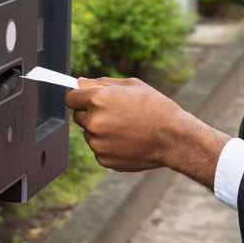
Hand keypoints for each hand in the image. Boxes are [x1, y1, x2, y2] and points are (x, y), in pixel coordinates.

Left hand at [65, 77, 229, 188]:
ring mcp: (97, 143)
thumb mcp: (131, 85)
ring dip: (100, 130)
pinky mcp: (104, 159)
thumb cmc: (156, 107)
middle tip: (116, 114)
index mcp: (97, 99)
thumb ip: (101, 83)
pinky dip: (109, 146)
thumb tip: (78, 83)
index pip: (70, 98)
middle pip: (78, 117)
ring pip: (89, 134)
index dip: (79, 98)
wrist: (173, 138)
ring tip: (126, 128)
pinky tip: (128, 141)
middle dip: (91, 114)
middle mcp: (93, 122)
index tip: (86, 100)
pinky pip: (99, 149)